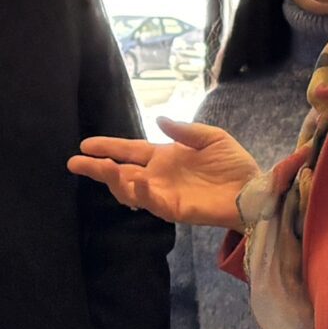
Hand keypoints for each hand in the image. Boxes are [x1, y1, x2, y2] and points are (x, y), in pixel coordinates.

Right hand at [69, 119, 260, 228]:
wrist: (253, 190)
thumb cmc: (233, 164)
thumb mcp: (211, 137)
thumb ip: (184, 130)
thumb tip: (158, 120)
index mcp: (163, 157)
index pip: (129, 151)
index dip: (108, 147)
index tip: (85, 144)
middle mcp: (158, 176)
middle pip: (120, 172)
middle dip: (97, 168)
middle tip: (74, 162)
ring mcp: (163, 193)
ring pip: (129, 189)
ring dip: (113, 179)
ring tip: (101, 167)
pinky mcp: (174, 208)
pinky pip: (151, 202)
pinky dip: (140, 192)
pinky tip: (133, 180)